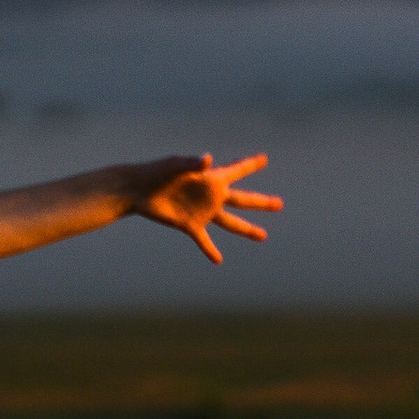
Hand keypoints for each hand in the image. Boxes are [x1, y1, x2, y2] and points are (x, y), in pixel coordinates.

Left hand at [132, 153, 279, 264]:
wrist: (137, 189)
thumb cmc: (156, 172)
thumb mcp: (175, 166)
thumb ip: (192, 163)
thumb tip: (207, 159)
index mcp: (211, 178)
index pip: (236, 170)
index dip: (250, 164)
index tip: (264, 158)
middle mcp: (211, 195)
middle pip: (243, 200)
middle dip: (262, 202)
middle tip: (280, 203)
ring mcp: (201, 211)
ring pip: (230, 222)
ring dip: (248, 229)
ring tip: (264, 236)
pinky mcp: (189, 224)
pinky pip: (203, 240)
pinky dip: (209, 249)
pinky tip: (217, 260)